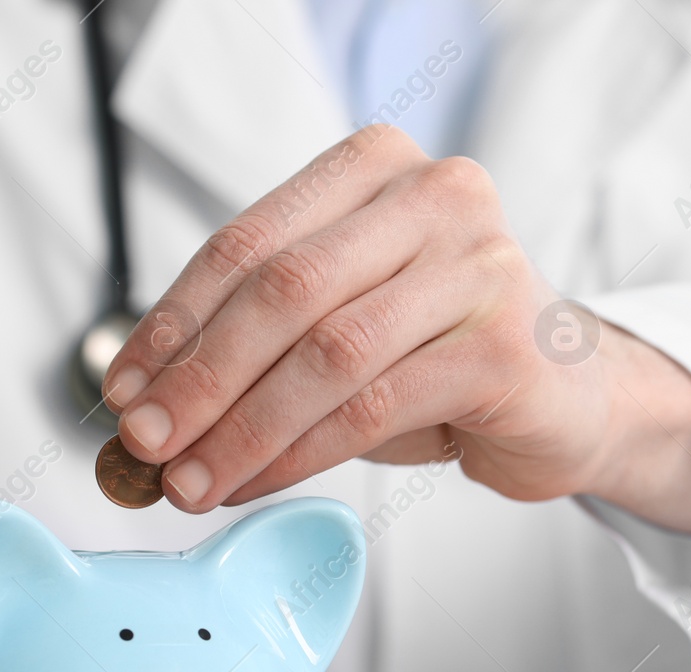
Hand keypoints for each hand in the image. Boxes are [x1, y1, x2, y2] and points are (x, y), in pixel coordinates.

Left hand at [102, 125, 690, 534]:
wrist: (567, 395)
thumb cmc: (439, 355)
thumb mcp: (344, 321)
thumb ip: (259, 338)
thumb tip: (145, 401)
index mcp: (379, 167)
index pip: (249, 241)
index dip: (173, 321)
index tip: (123, 389)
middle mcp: (438, 195)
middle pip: (282, 290)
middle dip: (199, 377)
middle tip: (144, 443)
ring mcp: (480, 265)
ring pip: (326, 354)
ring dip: (242, 429)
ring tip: (189, 482)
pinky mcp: (504, 346)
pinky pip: (373, 407)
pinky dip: (298, 454)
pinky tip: (255, 484)